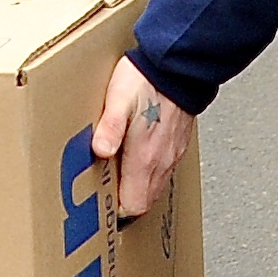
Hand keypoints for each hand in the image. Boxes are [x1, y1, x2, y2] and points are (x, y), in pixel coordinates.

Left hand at [93, 57, 198, 221]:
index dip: (117, 211)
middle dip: (126, 204)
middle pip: (144, 201)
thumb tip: (99, 152)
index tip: (101, 205)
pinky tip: (137, 160)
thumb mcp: (118, 100)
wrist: (178, 65)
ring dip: (138, 190)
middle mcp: (161, 160)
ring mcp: (172, 153)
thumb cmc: (147, 80)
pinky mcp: (177, 143)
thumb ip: (110, 128)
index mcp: (145, 157)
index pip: (133, 204)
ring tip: (118, 181)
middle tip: (106, 196)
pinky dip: (149, 175)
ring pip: (155, 187)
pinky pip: (164, 171)